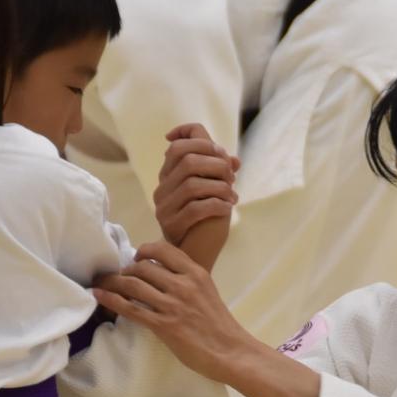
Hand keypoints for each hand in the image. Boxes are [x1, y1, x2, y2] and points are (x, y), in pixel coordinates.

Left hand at [93, 241, 254, 382]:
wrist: (230, 351)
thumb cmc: (219, 325)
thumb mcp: (207, 292)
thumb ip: (187, 280)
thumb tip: (161, 275)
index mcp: (196, 273)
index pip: (163, 249)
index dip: (144, 249)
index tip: (136, 257)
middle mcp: (183, 284)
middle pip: (143, 266)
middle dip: (125, 269)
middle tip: (116, 275)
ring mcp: (173, 305)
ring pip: (133, 284)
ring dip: (113, 282)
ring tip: (103, 283)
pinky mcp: (164, 325)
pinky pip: (131, 308)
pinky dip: (111, 299)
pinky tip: (100, 295)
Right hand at [153, 123, 237, 246]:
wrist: (194, 255)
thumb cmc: (205, 221)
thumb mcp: (213, 192)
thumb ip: (220, 174)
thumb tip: (234, 160)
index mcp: (168, 177)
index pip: (177, 147)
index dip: (199, 141)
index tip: (220, 151)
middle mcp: (162, 189)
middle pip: (187, 161)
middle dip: (217, 164)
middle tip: (232, 176)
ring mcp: (164, 207)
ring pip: (192, 184)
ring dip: (220, 186)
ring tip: (232, 195)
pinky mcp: (171, 225)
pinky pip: (195, 208)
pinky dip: (216, 205)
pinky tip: (228, 208)